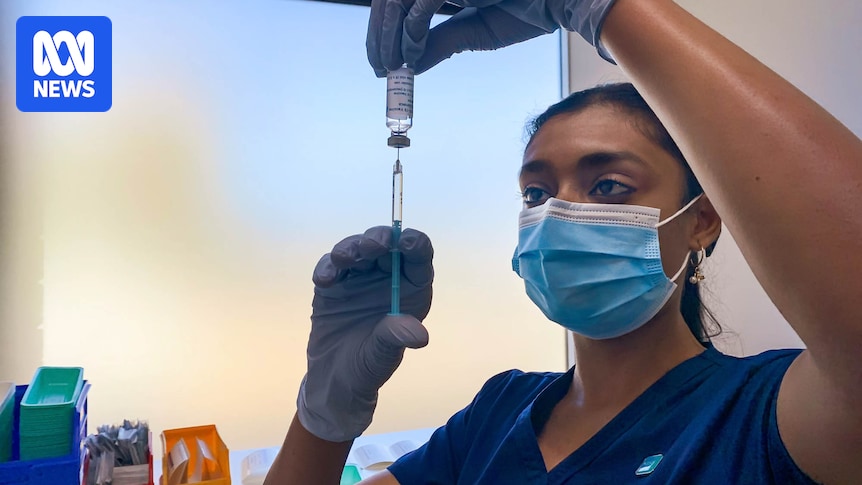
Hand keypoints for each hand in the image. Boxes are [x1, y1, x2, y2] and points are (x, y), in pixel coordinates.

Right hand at [296, 226, 433, 441]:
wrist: (334, 380)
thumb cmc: (368, 367)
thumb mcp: (384, 355)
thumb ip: (396, 338)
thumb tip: (419, 334)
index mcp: (410, 290)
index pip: (418, 258)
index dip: (414, 244)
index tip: (405, 241)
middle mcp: (387, 278)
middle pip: (387, 247)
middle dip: (379, 240)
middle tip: (370, 246)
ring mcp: (359, 277)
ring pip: (358, 249)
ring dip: (351, 248)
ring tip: (344, 258)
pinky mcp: (333, 283)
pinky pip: (331, 265)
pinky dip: (327, 267)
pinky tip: (325, 280)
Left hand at [366, 0, 618, 76]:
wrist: (563, 0)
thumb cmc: (528, 8)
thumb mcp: (475, 32)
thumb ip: (441, 42)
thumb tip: (409, 66)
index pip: (398, 1)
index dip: (382, 30)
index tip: (381, 61)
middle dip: (379, 37)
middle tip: (379, 69)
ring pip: (396, 1)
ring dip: (389, 38)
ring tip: (392, 67)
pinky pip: (420, 5)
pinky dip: (410, 33)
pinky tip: (411, 56)